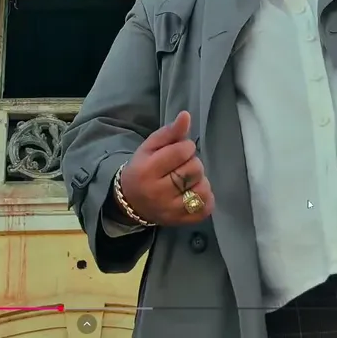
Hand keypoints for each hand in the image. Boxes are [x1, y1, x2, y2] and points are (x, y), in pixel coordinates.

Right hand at [117, 111, 214, 226]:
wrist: (131, 202)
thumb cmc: (142, 169)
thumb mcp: (150, 147)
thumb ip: (169, 132)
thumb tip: (186, 115)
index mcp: (147, 170)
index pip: (181, 152)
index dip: (186, 147)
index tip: (181, 150)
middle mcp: (158, 193)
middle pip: (194, 169)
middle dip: (193, 162)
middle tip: (183, 165)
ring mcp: (171, 210)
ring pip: (202, 189)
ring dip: (200, 180)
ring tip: (189, 179)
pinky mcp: (181, 221)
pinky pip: (205, 208)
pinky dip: (205, 198)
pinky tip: (194, 192)